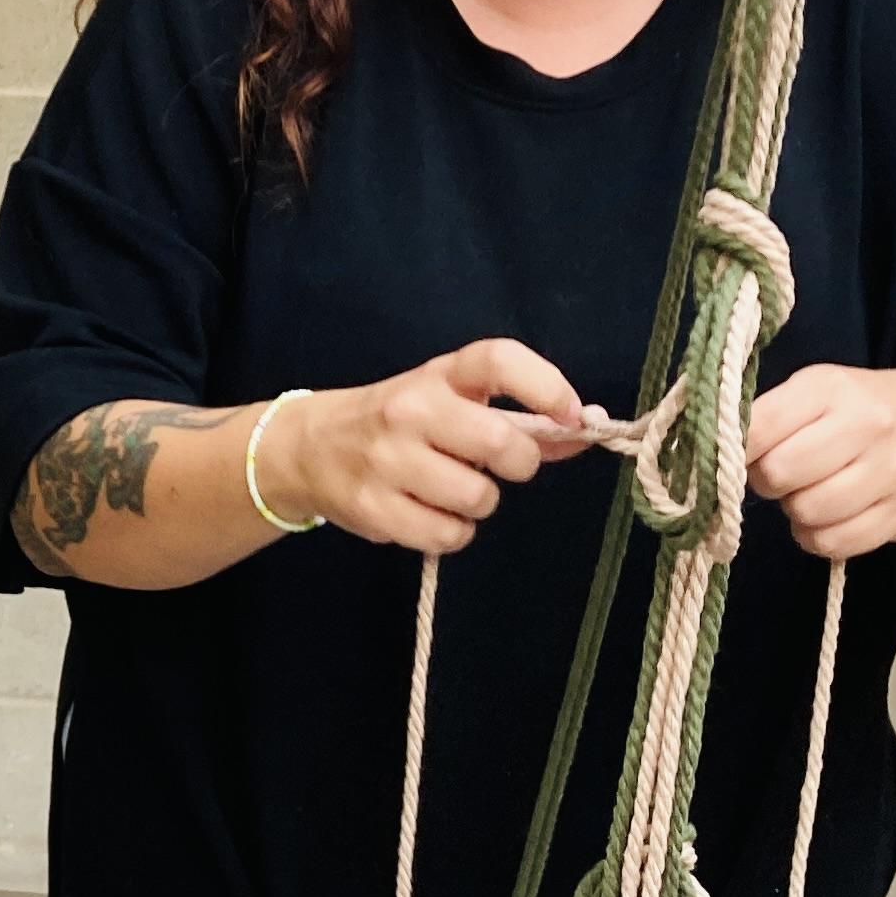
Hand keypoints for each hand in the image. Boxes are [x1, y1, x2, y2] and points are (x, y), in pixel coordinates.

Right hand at [264, 338, 587, 554]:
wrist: (310, 447)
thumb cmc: (400, 422)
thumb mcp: (453, 402)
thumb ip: (519, 417)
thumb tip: (585, 430)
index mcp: (438, 376)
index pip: (499, 361)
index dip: (547, 386)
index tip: (571, 417)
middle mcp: (411, 410)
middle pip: (501, 442)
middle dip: (518, 465)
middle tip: (501, 468)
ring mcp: (387, 460)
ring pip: (478, 498)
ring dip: (479, 503)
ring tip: (451, 491)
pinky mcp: (373, 507)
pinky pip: (448, 535)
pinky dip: (451, 533)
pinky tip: (430, 515)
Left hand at [747, 365, 895, 559]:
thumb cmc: (861, 407)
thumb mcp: (814, 391)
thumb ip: (764, 417)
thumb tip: (704, 453)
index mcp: (832, 389)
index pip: (757, 427)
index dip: (733, 449)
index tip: (736, 452)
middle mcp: (868, 426)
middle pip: (778, 475)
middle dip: (767, 480)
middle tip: (779, 472)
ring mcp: (892, 472)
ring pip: (806, 514)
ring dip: (795, 510)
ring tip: (808, 491)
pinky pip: (834, 544)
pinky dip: (818, 537)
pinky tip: (826, 517)